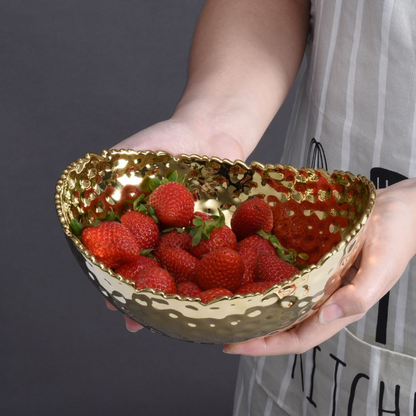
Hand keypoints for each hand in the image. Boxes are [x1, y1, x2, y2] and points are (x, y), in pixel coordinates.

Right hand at [106, 112, 246, 332]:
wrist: (210, 134)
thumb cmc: (167, 140)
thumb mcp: (129, 154)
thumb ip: (106, 179)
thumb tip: (79, 203)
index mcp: (134, 220)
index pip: (118, 254)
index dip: (113, 275)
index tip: (108, 296)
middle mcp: (158, 234)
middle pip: (147, 269)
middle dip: (141, 294)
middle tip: (134, 320)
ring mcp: (185, 236)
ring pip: (177, 270)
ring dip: (172, 294)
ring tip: (165, 319)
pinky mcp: (213, 235)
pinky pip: (210, 258)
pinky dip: (208, 276)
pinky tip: (205, 293)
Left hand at [223, 178, 415, 355]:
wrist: (400, 207)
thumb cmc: (397, 236)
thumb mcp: (382, 266)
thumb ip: (359, 296)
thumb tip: (327, 315)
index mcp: (340, 308)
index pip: (297, 337)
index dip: (265, 345)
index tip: (233, 344)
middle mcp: (324, 297)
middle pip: (283, 324)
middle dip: (252, 330)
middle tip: (220, 325)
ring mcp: (318, 279)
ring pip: (281, 302)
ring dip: (256, 306)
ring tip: (227, 304)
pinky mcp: (315, 261)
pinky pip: (286, 276)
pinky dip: (267, 279)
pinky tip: (248, 272)